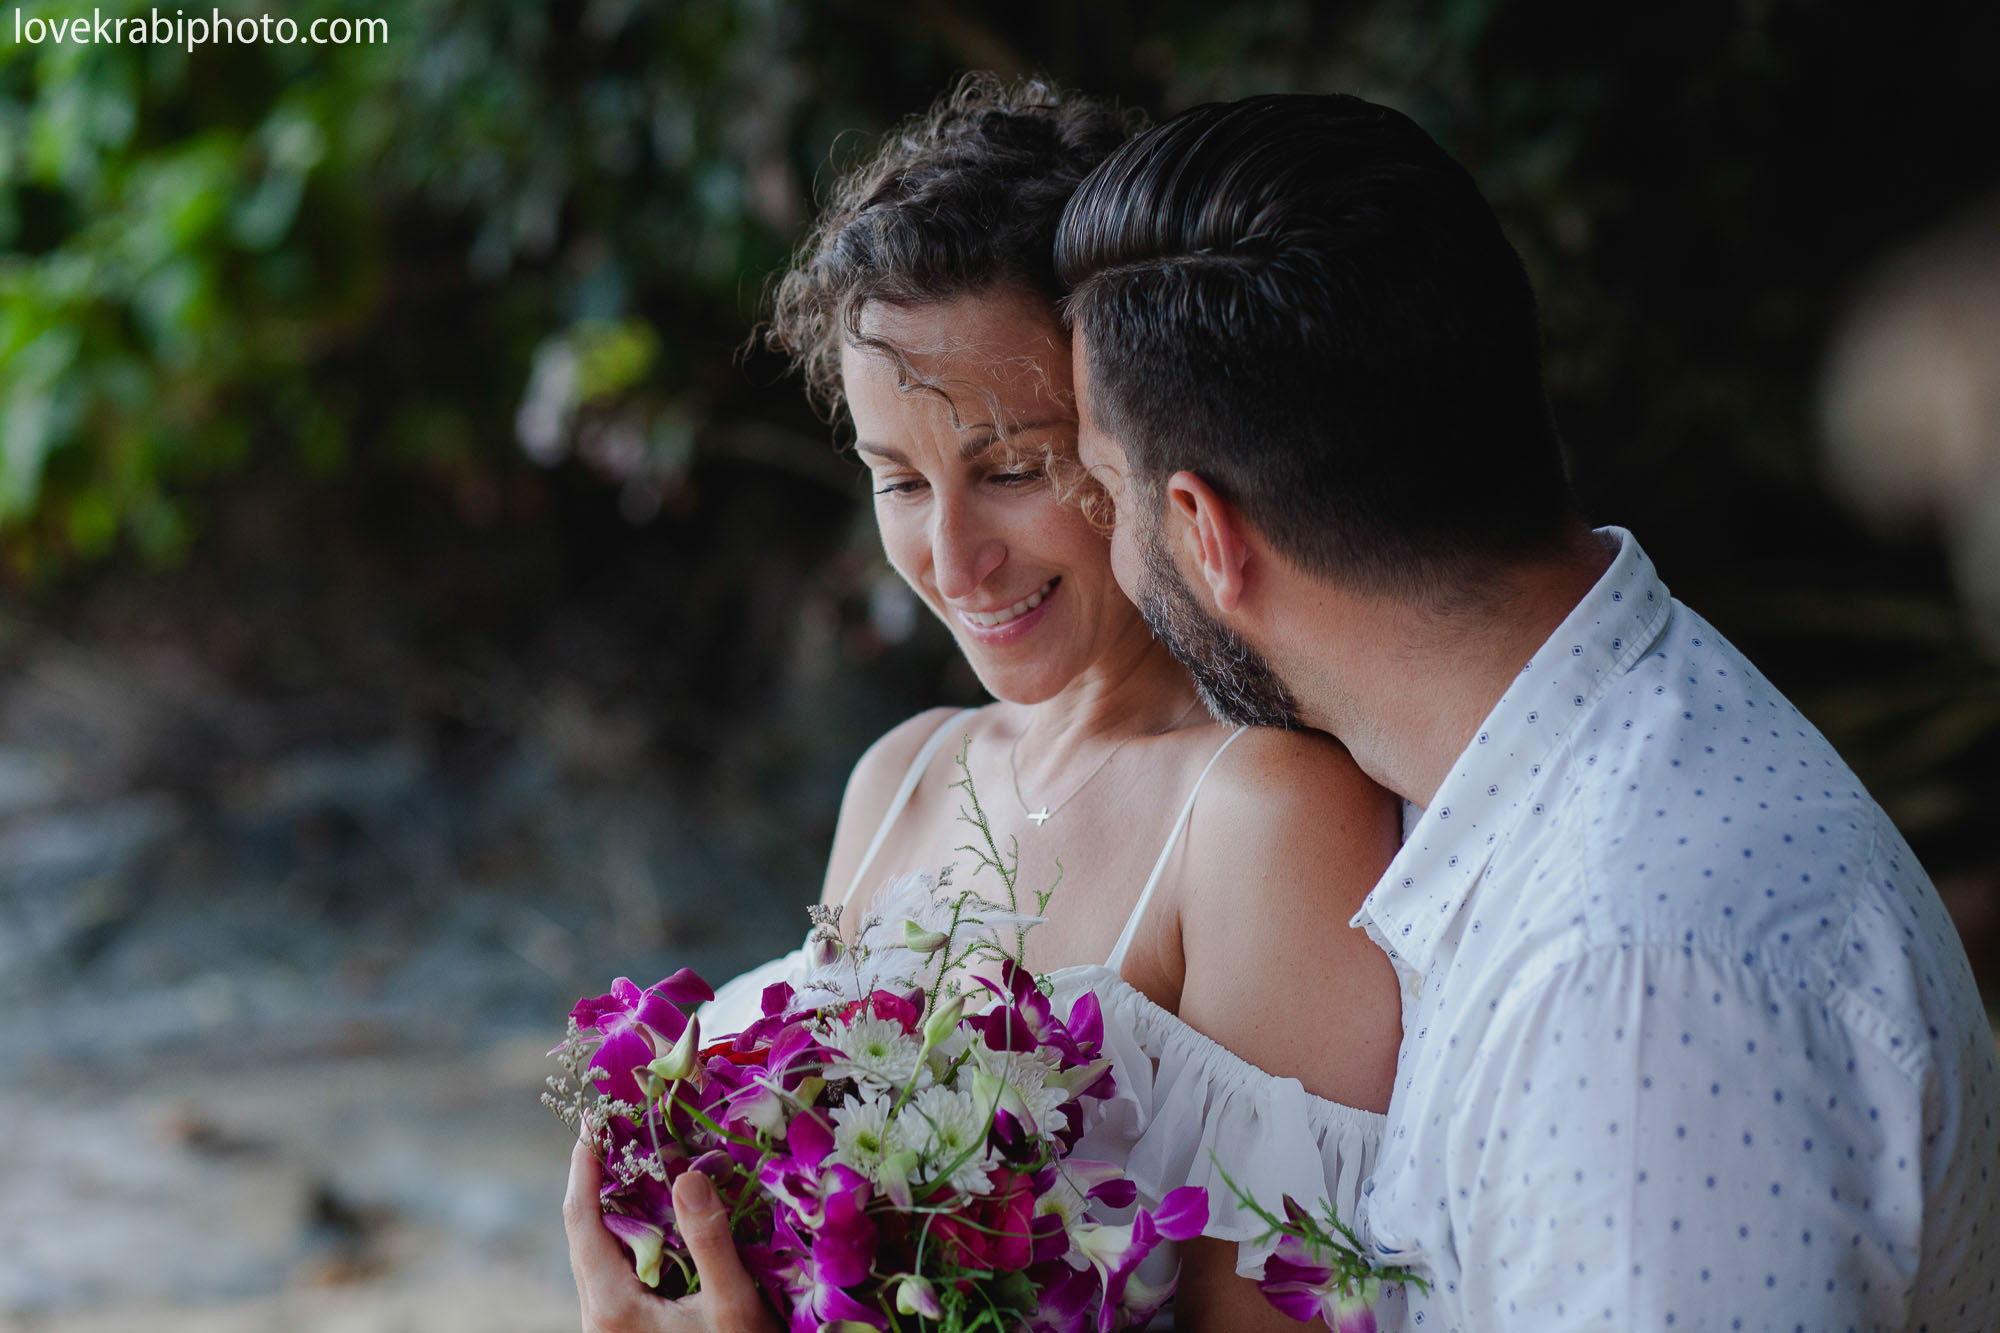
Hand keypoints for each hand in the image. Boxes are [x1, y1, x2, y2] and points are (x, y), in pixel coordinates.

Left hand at [564, 1137, 779, 1332]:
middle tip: (622, 1124)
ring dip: (616, 1201)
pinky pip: (619, 1267)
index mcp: (611, 1305)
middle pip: (584, 1231)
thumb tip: (686, 1173)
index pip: (581, 1219)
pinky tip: (659, 1211)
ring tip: (638, 1155)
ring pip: (600, 1250)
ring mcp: (611, 1323)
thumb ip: (710, 1241)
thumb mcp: (731, 1305)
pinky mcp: (628, 1326)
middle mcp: (599, 1314)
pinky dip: (632, 1229)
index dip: (583, 1165)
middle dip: (598, 1175)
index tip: (592, 1119)